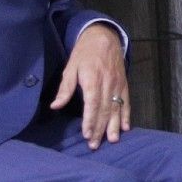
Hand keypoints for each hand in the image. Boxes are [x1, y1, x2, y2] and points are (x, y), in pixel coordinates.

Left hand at [51, 23, 129, 149]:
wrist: (104, 36)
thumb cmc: (84, 53)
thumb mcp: (71, 67)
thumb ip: (65, 88)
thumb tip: (55, 106)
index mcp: (92, 79)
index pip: (92, 103)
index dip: (90, 120)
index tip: (86, 134)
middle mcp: (107, 83)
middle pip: (104, 109)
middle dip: (100, 128)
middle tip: (95, 145)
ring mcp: (118, 84)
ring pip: (116, 108)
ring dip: (114, 126)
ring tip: (112, 140)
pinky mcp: (124, 84)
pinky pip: (126, 101)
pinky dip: (126, 115)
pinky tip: (125, 127)